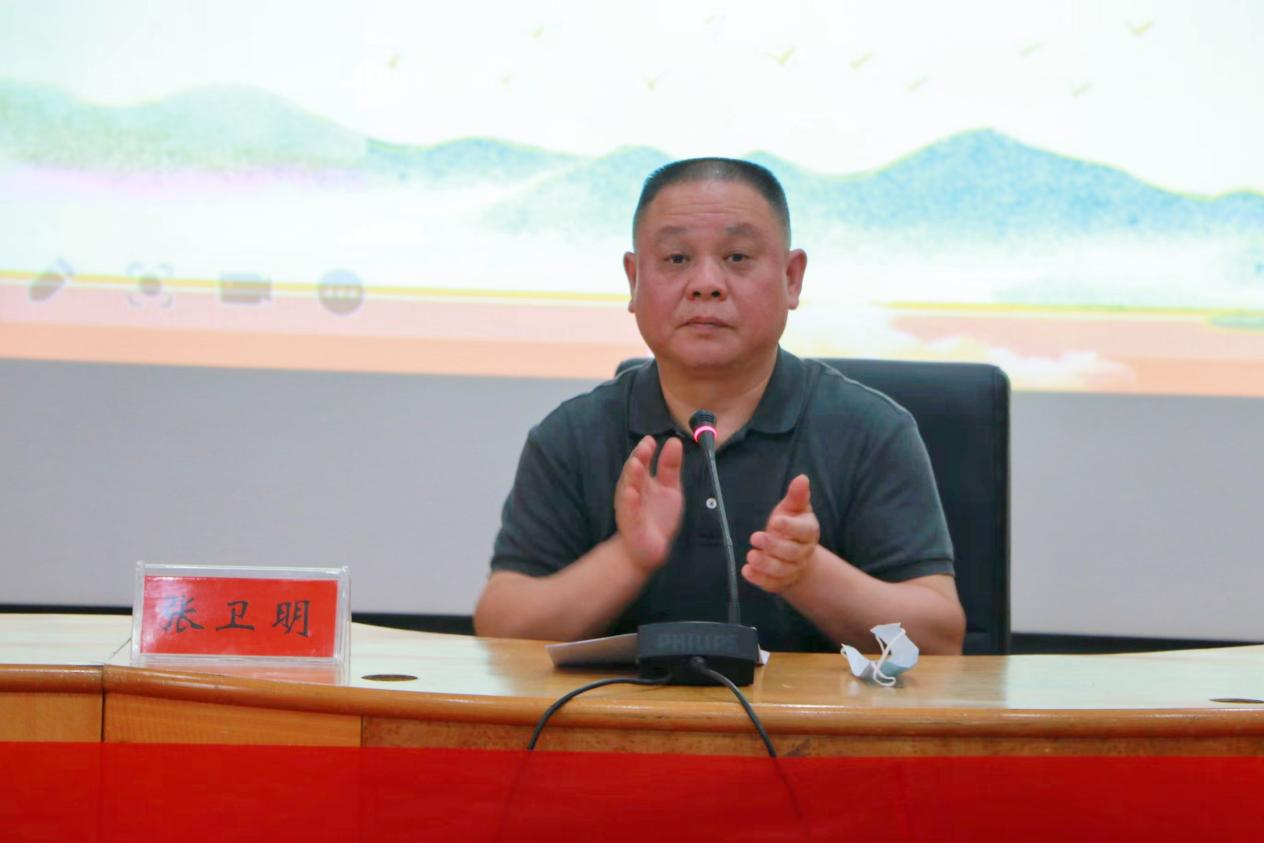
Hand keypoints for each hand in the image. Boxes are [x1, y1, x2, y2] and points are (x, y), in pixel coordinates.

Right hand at [614, 435, 683, 571]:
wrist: (649, 548)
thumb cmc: (657, 517)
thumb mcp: (670, 488)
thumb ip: (671, 467)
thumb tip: (674, 441)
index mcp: (643, 481)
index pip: (643, 462)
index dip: (646, 451)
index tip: (652, 440)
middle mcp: (634, 490)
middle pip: (634, 471)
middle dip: (638, 458)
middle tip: (646, 446)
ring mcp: (630, 506)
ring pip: (629, 488)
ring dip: (631, 476)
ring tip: (636, 463)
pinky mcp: (630, 523)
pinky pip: (629, 511)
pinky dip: (630, 502)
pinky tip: (631, 493)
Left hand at [744, 474, 819, 593]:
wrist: (796, 555)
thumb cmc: (791, 525)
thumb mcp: (793, 508)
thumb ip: (796, 496)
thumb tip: (802, 478)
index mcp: (808, 532)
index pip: (804, 531)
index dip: (790, 527)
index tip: (776, 521)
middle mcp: (803, 552)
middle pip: (791, 552)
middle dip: (773, 546)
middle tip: (756, 537)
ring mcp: (793, 569)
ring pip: (782, 570)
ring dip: (765, 564)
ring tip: (751, 555)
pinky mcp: (781, 582)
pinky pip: (772, 584)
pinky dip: (759, 579)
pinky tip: (747, 571)